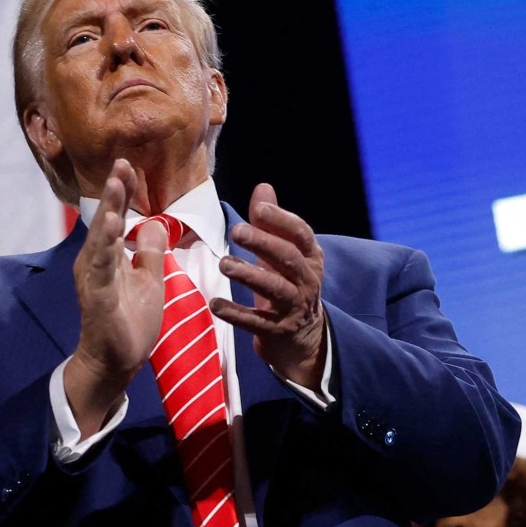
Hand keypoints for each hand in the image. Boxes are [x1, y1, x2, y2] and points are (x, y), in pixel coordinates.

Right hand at [63, 159, 166, 436]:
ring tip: (116, 187)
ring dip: (109, 212)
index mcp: (107, 256)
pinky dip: (106, 247)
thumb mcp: (149, 279)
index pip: (115, 216)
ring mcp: (93, 279)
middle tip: (121, 163)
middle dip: (114, 192)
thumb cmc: (130, 321)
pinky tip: (113, 228)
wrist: (116, 361)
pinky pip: (101, 268)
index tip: (128, 165)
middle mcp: (95, 262)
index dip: (122, 191)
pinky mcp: (96, 296)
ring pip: (100, 240)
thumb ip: (150, 251)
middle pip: (105, 220)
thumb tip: (154, 222)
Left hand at [210, 183, 326, 389]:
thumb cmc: (287, 286)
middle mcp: (307, 281)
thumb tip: (263, 188)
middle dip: (264, 243)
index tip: (260, 210)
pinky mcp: (279, 331)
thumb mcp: (282, 254)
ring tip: (224, 264)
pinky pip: (257, 322)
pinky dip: (236, 314)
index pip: (301, 234)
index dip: (282, 220)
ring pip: (276, 289)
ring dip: (250, 275)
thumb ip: (271, 223)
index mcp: (310, 258)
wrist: (301, 339)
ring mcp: (294, 308)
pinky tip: (215, 304)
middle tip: (237, 231)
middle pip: (289, 258)